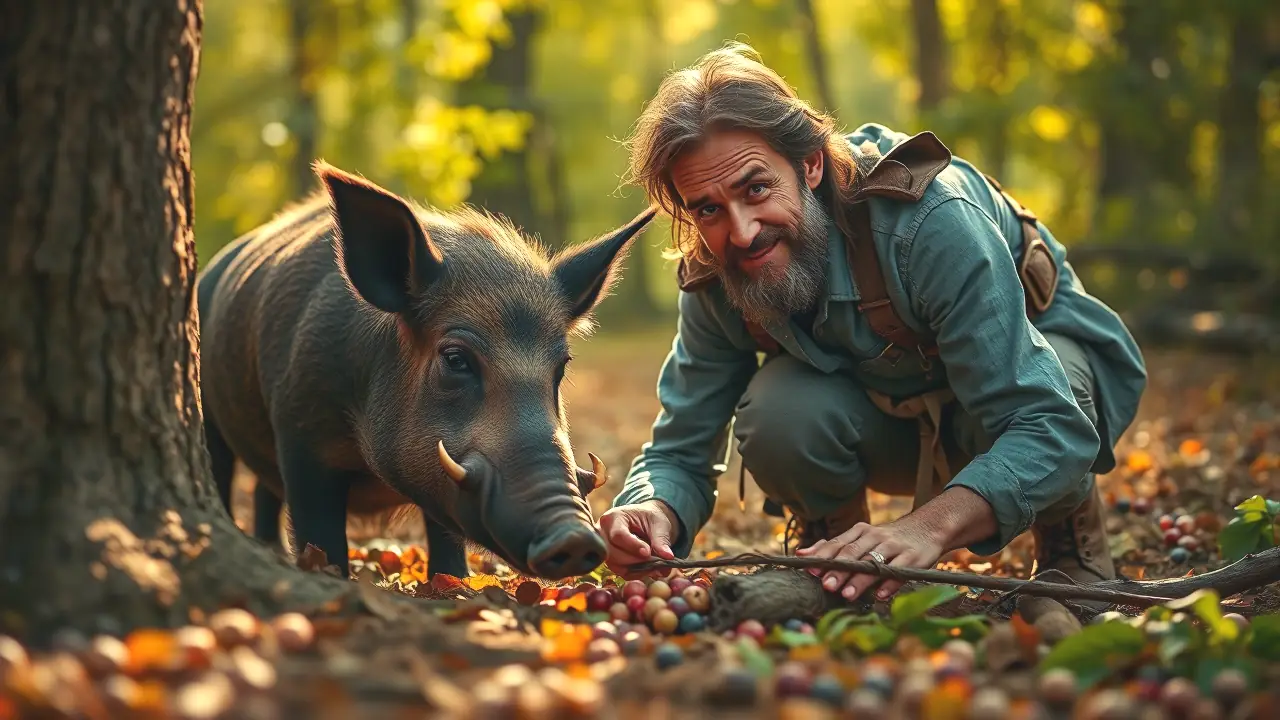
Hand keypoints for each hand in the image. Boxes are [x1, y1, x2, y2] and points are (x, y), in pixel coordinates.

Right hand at [598, 500, 677, 577]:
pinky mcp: (611, 560)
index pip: (618, 535)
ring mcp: (605, 549)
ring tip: (656, 567)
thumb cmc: (651, 518)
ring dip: (638, 569)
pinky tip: (650, 569)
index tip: (648, 552)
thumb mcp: (659, 524)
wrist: (648, 521)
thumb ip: (661, 540)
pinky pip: (621, 572)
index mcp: (614, 517)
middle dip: (636, 561)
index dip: (633, 546)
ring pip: (616, 565)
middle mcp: (603, 533)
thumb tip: (668, 557)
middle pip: (613, 553)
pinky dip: (637, 573)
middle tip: (656, 562)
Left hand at [796, 517, 945, 601]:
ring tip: (847, 594)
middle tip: (827, 585)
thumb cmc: (887, 539)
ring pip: (874, 563)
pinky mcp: (913, 558)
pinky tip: (879, 594)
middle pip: (854, 553)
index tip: (810, 570)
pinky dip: (889, 583)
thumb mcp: (862, 537)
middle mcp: (876, 537)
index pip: (839, 544)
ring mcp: (895, 547)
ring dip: (860, 579)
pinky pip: (899, 571)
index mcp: (861, 531)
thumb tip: (802, 553)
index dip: (824, 557)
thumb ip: (835, 546)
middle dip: (839, 570)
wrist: (927, 528)